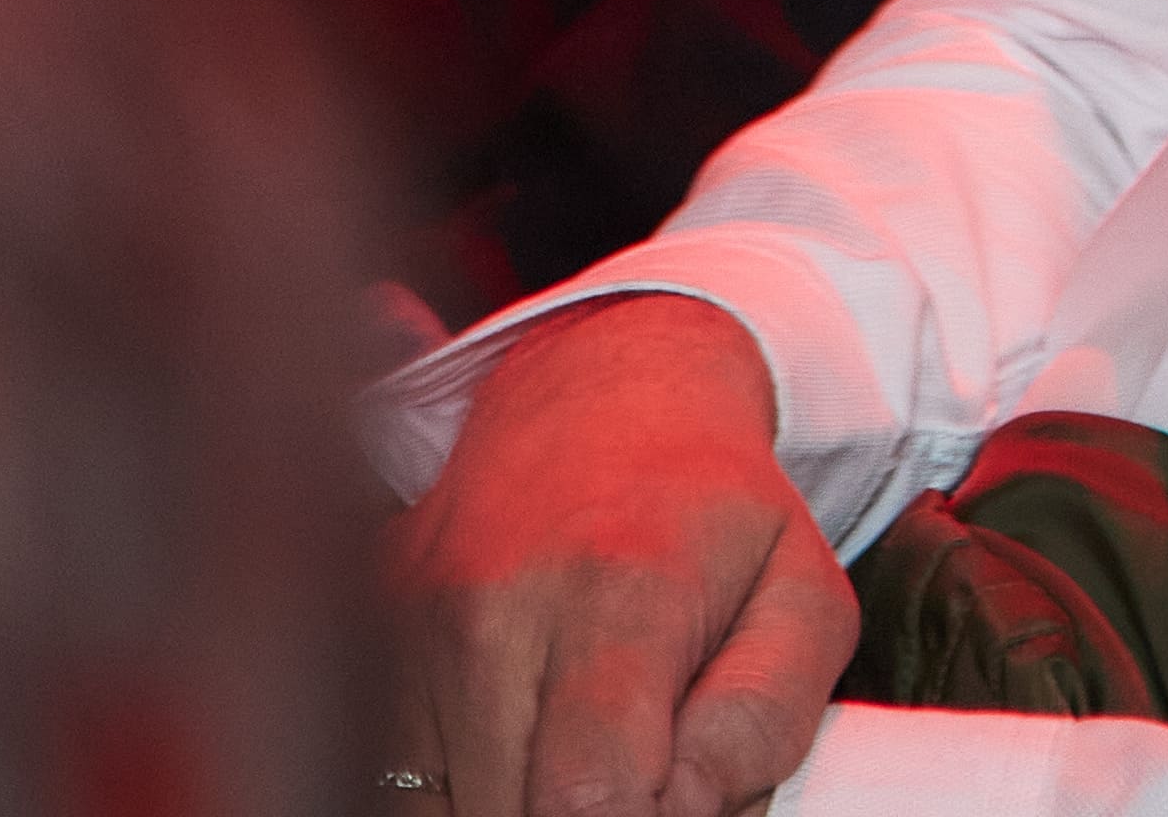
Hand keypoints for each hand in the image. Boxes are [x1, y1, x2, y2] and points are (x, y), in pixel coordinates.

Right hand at [390, 294, 854, 816]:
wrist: (600, 391)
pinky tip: (522, 742)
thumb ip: (761, 723)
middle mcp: (491, 617)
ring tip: (584, 751)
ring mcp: (411, 634)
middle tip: (637, 772)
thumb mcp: (801, 598)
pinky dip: (462, 788)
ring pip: (439, 813)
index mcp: (616, 599)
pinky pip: (394, 781)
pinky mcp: (366, 647)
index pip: (586, 799)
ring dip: (515, 807)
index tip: (668, 802)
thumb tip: (685, 813)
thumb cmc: (713, 506)